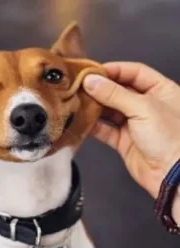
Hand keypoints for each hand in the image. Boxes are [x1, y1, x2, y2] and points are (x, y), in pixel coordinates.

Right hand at [82, 62, 179, 202]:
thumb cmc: (170, 138)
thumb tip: (91, 81)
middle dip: (100, 89)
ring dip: (95, 107)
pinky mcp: (124, 140)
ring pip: (110, 110)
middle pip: (119, 91)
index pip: (134, 72)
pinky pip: (106, 129)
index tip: (93, 71)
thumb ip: (114, 94)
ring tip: (78, 101)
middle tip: (81, 86)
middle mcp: (147, 105)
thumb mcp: (143, 108)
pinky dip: (94, 125)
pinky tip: (83, 120)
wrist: (171, 175)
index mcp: (161, 91)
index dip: (114, 70)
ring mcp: (135, 123)